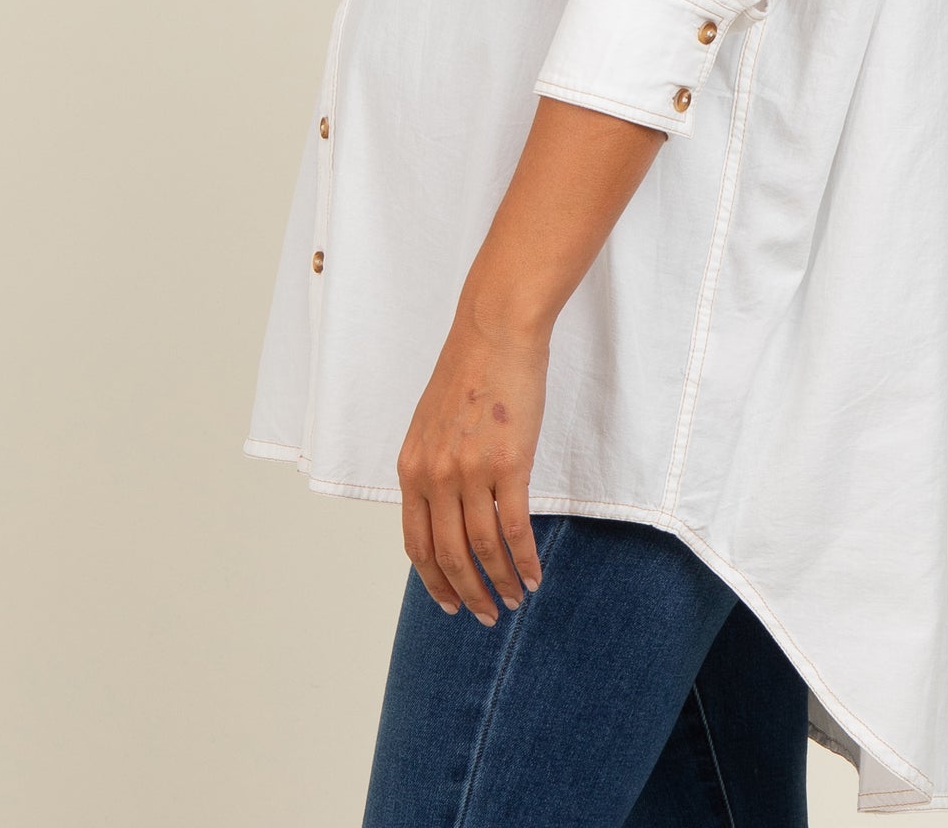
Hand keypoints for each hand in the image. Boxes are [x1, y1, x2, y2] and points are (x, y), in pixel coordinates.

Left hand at [397, 301, 548, 623]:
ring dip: (500, 583)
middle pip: (449, 556)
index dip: (434, 581)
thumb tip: (446, 510)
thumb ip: (433, 468)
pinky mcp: (509, 464)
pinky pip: (515, 529)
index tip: (451, 603)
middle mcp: (435, 476)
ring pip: (483, 550)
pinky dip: (525, 561)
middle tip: (487, 615)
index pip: (416, 544)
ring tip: (515, 599)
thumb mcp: (432, 424)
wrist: (495, 331)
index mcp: (412, 468)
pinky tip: (535, 575)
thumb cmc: (469, 371)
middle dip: (468, 594)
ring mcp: (470, 472)